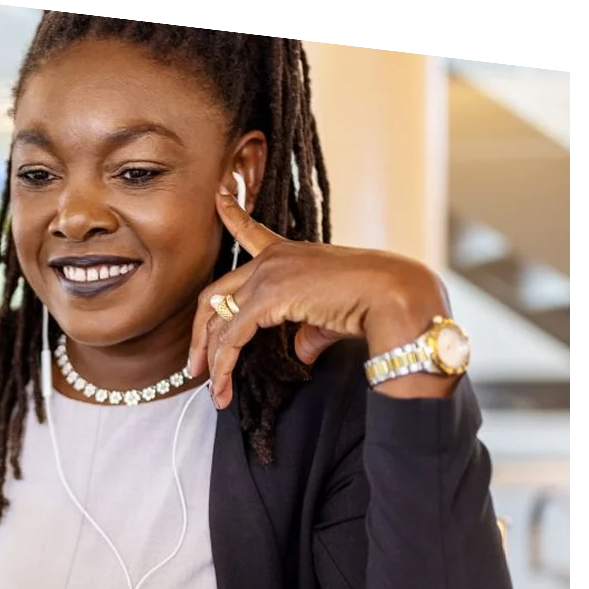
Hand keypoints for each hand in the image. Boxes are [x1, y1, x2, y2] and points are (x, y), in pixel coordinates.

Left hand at [187, 185, 451, 408]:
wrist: (393, 296)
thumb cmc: (373, 304)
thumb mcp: (330, 317)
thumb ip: (308, 332)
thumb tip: (300, 353)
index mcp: (289, 253)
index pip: (251, 232)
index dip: (232, 215)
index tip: (220, 196)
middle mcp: (272, 259)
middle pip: (216, 294)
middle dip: (201, 334)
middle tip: (195, 367)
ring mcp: (267, 274)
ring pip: (219, 320)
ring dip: (212, 360)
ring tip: (215, 392)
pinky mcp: (267, 297)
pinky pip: (232, 336)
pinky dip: (224, 366)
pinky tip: (224, 389)